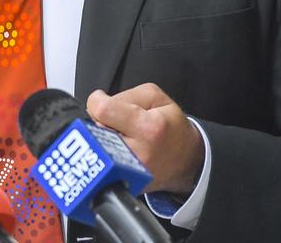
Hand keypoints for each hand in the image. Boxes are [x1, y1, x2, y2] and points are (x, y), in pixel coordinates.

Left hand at [86, 83, 202, 193]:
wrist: (188, 161)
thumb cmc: (171, 128)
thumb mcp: (156, 98)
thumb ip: (124, 95)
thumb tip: (98, 103)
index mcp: (147, 128)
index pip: (101, 110)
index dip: (96, 101)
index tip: (101, 101)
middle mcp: (138, 153)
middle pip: (93, 129)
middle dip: (98, 121)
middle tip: (114, 122)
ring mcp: (130, 172)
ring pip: (93, 148)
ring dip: (99, 139)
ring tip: (118, 137)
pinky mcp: (125, 184)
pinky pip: (99, 165)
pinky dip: (103, 155)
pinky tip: (118, 150)